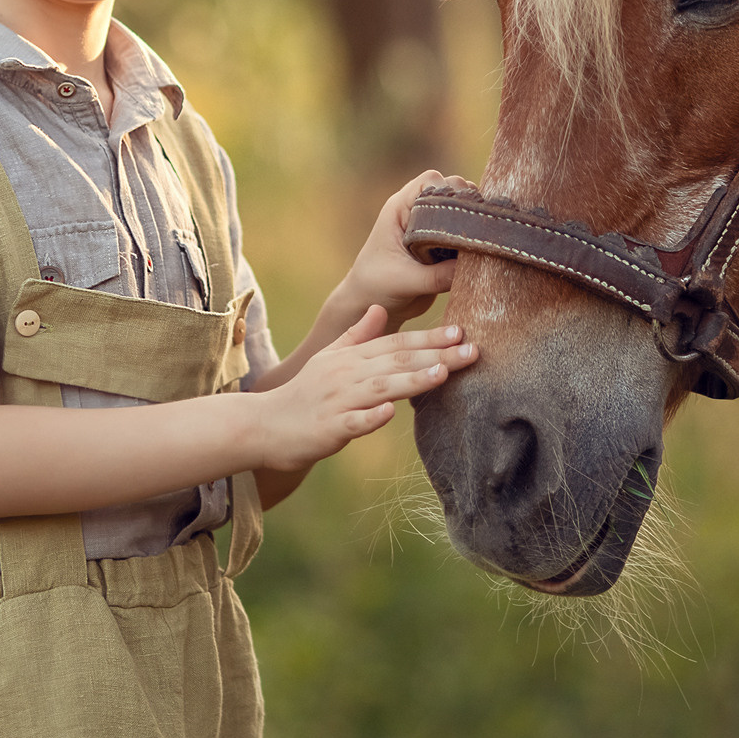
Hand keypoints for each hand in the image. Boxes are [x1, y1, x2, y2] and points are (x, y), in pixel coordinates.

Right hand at [250, 305, 477, 469]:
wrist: (265, 425)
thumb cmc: (304, 394)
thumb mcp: (329, 358)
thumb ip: (357, 335)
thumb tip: (380, 309)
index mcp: (351, 358)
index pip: (397, 343)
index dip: (430, 337)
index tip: (461, 331)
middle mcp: (347, 375)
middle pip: (397, 361)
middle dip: (437, 354)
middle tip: (473, 349)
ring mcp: (339, 401)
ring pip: (380, 388)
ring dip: (412, 380)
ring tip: (443, 373)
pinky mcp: (329, 428)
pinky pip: (353, 423)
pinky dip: (371, 418)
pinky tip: (390, 413)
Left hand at [339, 169, 471, 323]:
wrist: (372, 306)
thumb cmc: (376, 287)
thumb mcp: (404, 281)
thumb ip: (436, 276)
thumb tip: (471, 266)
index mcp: (400, 209)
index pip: (430, 181)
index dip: (448, 188)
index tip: (461, 209)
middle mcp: (418, 214)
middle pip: (453, 191)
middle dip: (468, 205)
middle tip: (477, 228)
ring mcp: (433, 229)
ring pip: (463, 213)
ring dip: (474, 224)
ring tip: (483, 242)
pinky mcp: (443, 247)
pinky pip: (465, 236)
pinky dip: (475, 242)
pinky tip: (483, 255)